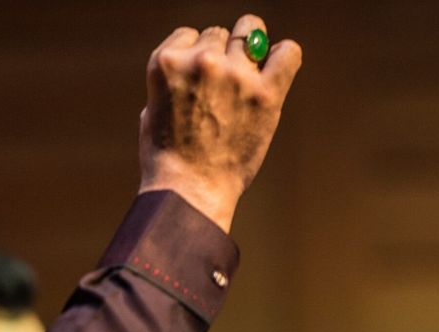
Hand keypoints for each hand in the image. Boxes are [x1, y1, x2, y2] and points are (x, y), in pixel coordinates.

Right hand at [138, 15, 301, 230]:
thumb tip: (194, 64)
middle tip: (220, 87)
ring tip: (246, 76)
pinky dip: (283, 56)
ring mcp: (235, 75)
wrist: (189, 192)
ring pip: (250, 32)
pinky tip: (276, 68)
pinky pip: (287, 53)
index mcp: (166, 62)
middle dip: (219, 55)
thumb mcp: (151, 110)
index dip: (193, 55)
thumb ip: (174, 81)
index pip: (189, 34)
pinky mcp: (266, 94)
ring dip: (248, 49)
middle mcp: (201, 61)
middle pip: (219, 34)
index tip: (196, 79)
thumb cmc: (167, 159)